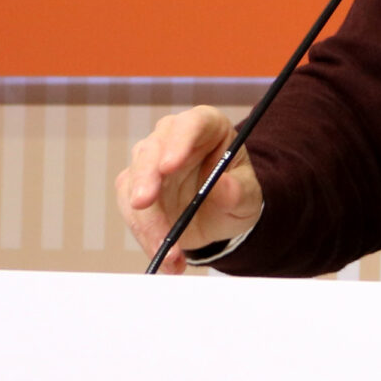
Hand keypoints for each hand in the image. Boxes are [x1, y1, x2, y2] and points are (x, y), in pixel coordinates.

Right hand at [118, 106, 264, 273]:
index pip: (190, 124)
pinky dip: (145, 236)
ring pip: (133, 182)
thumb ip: (239, 191)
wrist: (221, 215)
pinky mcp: (136, 188)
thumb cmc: (236, 193)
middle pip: (151, 150)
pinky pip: (131, 210)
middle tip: (143, 204)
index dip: (177, 142)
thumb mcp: (248, 195)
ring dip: (145, 219)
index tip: (169, 166)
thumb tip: (225, 187)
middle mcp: (172, 139)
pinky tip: (163, 255)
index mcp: (206, 126)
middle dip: (145, 179)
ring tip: (167, 250)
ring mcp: (150, 163)